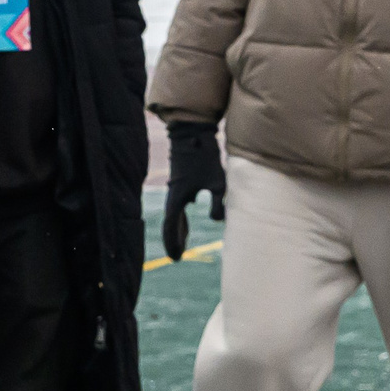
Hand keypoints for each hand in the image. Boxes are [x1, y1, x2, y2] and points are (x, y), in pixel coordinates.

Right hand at [161, 120, 226, 260]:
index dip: (172, 243)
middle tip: (177, 256)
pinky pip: (181, 202)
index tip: (176, 258)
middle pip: (171, 223)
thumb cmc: (205, 156)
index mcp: (177, 197)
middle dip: (174, 240)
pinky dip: (183, 212)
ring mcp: (177, 187)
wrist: (193, 132)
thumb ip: (219, 203)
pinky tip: (192, 210)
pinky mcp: (183, 180)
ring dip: (179, 228)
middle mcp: (173, 194)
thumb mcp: (217, 182)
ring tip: (184, 242)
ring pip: (175, 213)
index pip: (170, 226)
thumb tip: (217, 221)